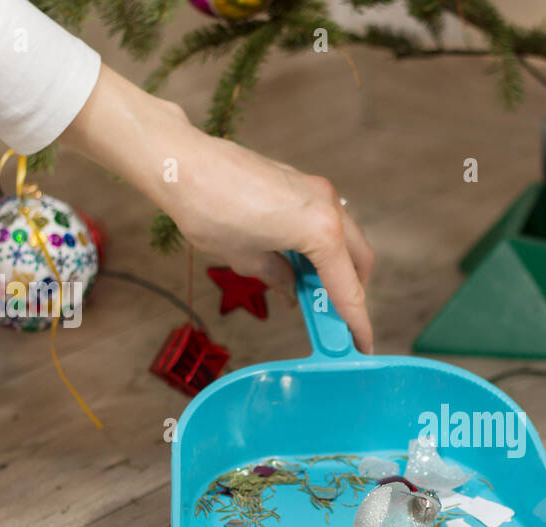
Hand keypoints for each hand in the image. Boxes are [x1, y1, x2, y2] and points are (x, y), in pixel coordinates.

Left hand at [60, 66, 375, 352]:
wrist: (183, 163)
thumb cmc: (209, 211)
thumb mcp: (246, 260)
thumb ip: (278, 278)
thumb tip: (292, 291)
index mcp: (320, 231)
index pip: (347, 287)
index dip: (356, 321)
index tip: (362, 345)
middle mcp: (328, 207)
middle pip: (359, 259)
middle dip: (354, 290)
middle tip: (338, 317)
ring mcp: (317, 189)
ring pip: (346, 237)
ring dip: (339, 265)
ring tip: (315, 290)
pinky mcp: (301, 181)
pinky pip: (327, 219)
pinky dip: (324, 244)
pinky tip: (300, 261)